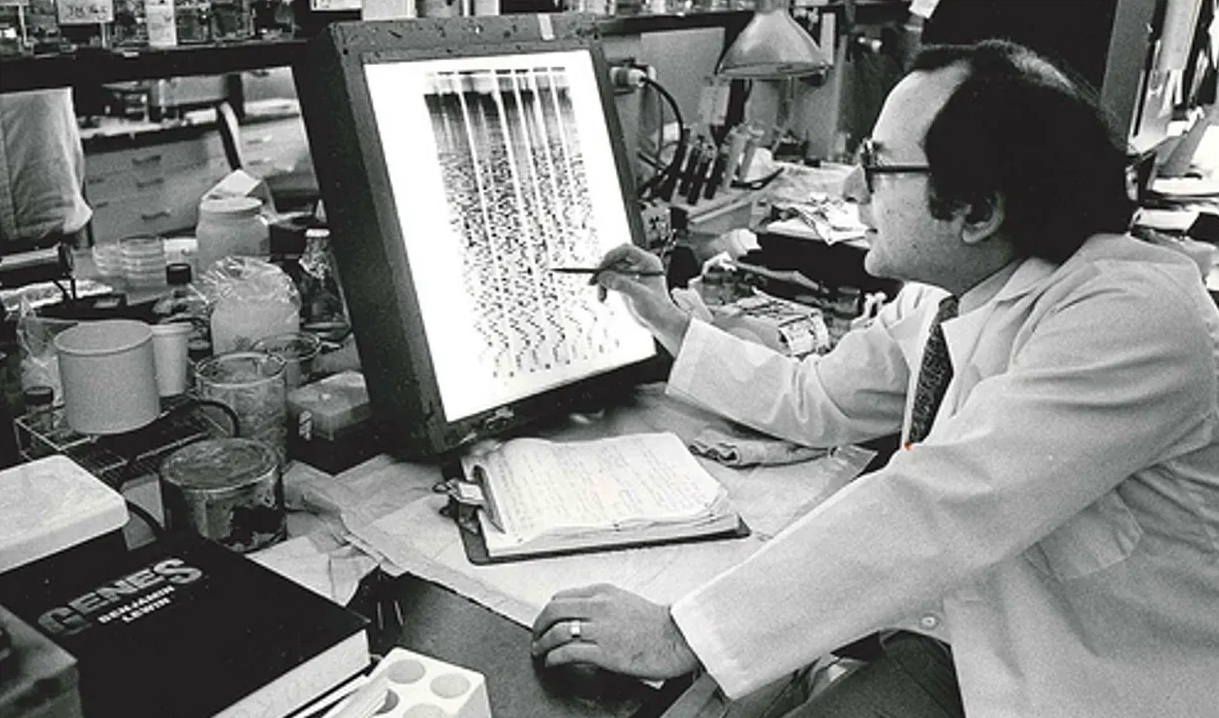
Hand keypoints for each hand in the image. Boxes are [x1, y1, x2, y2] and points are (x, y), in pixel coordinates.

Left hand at [531, 584, 700, 680]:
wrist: (677, 638)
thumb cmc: (657, 624)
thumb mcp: (625, 601)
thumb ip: (602, 604)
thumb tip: (581, 614)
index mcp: (603, 592)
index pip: (561, 597)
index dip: (547, 612)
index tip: (544, 622)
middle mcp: (598, 607)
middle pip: (553, 611)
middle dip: (538, 626)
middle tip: (536, 636)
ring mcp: (600, 630)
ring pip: (557, 632)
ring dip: (542, 644)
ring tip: (540, 651)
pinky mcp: (604, 652)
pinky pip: (568, 652)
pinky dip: (554, 658)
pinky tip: (552, 662)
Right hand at [592, 245, 690, 354]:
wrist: (659, 323)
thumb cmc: (657, 309)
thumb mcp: (640, 295)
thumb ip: (622, 284)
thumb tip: (603, 276)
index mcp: (648, 262)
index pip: (626, 250)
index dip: (612, 256)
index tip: (601, 267)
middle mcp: (640, 265)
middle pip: (616, 258)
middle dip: (604, 269)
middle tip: (594, 280)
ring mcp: (632, 273)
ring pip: (610, 269)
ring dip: (602, 281)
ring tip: (601, 296)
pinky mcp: (625, 282)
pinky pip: (609, 279)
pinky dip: (604, 287)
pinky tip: (602, 297)